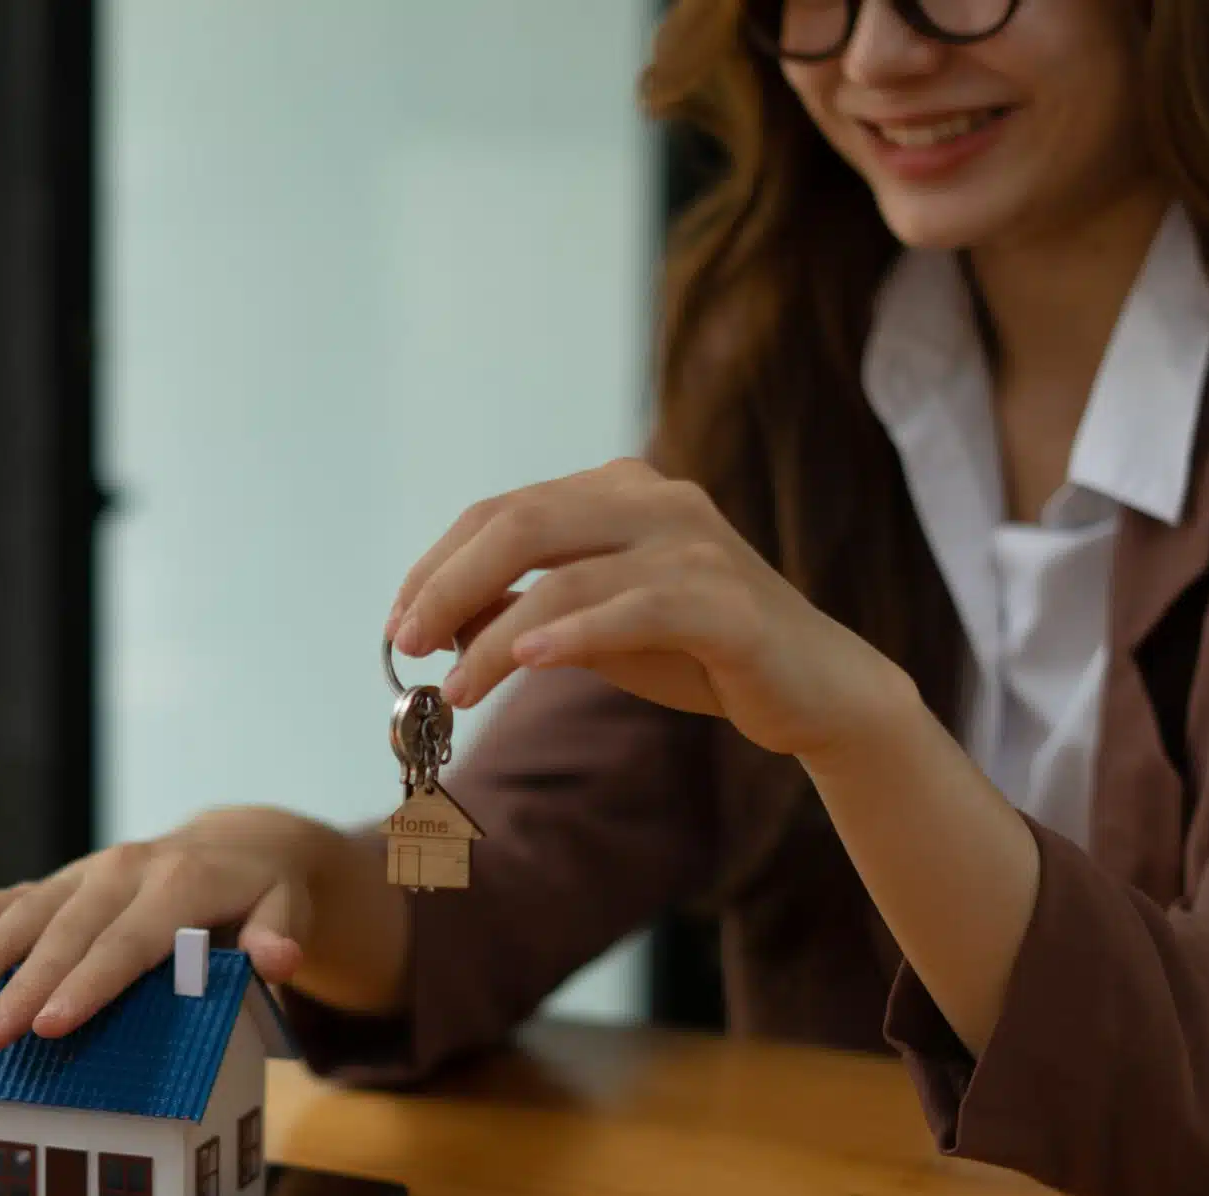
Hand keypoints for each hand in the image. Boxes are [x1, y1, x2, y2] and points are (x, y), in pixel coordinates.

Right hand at [0, 808, 363, 1051]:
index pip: (128, 944)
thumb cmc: (266, 892)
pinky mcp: (75, 878)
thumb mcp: (290, 909)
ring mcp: (94, 872)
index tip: (52, 1025)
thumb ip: (280, 934)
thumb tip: (278, 960)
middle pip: (69, 936)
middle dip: (24, 988)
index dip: (89, 986)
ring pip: (34, 912)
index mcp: (178, 883)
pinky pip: (23, 891)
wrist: (245, 844)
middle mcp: (127, 871)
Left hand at [387, 458, 906, 762]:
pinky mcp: (728, 601)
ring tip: (456, 690)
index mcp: (617, 492)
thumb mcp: (592, 628)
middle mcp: (654, 500)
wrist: (809, 687)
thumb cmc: (695, 652)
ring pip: (567, 574)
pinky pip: (634, 608)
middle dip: (449, 585)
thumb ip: (521, 613)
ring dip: (496, 635)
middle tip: (407, 643)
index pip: (503, 512)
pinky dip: (573, 634)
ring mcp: (696, 545)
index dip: (438, 565)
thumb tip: (436, 623)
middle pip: (522, 524)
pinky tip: (527, 660)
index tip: (399, 623)